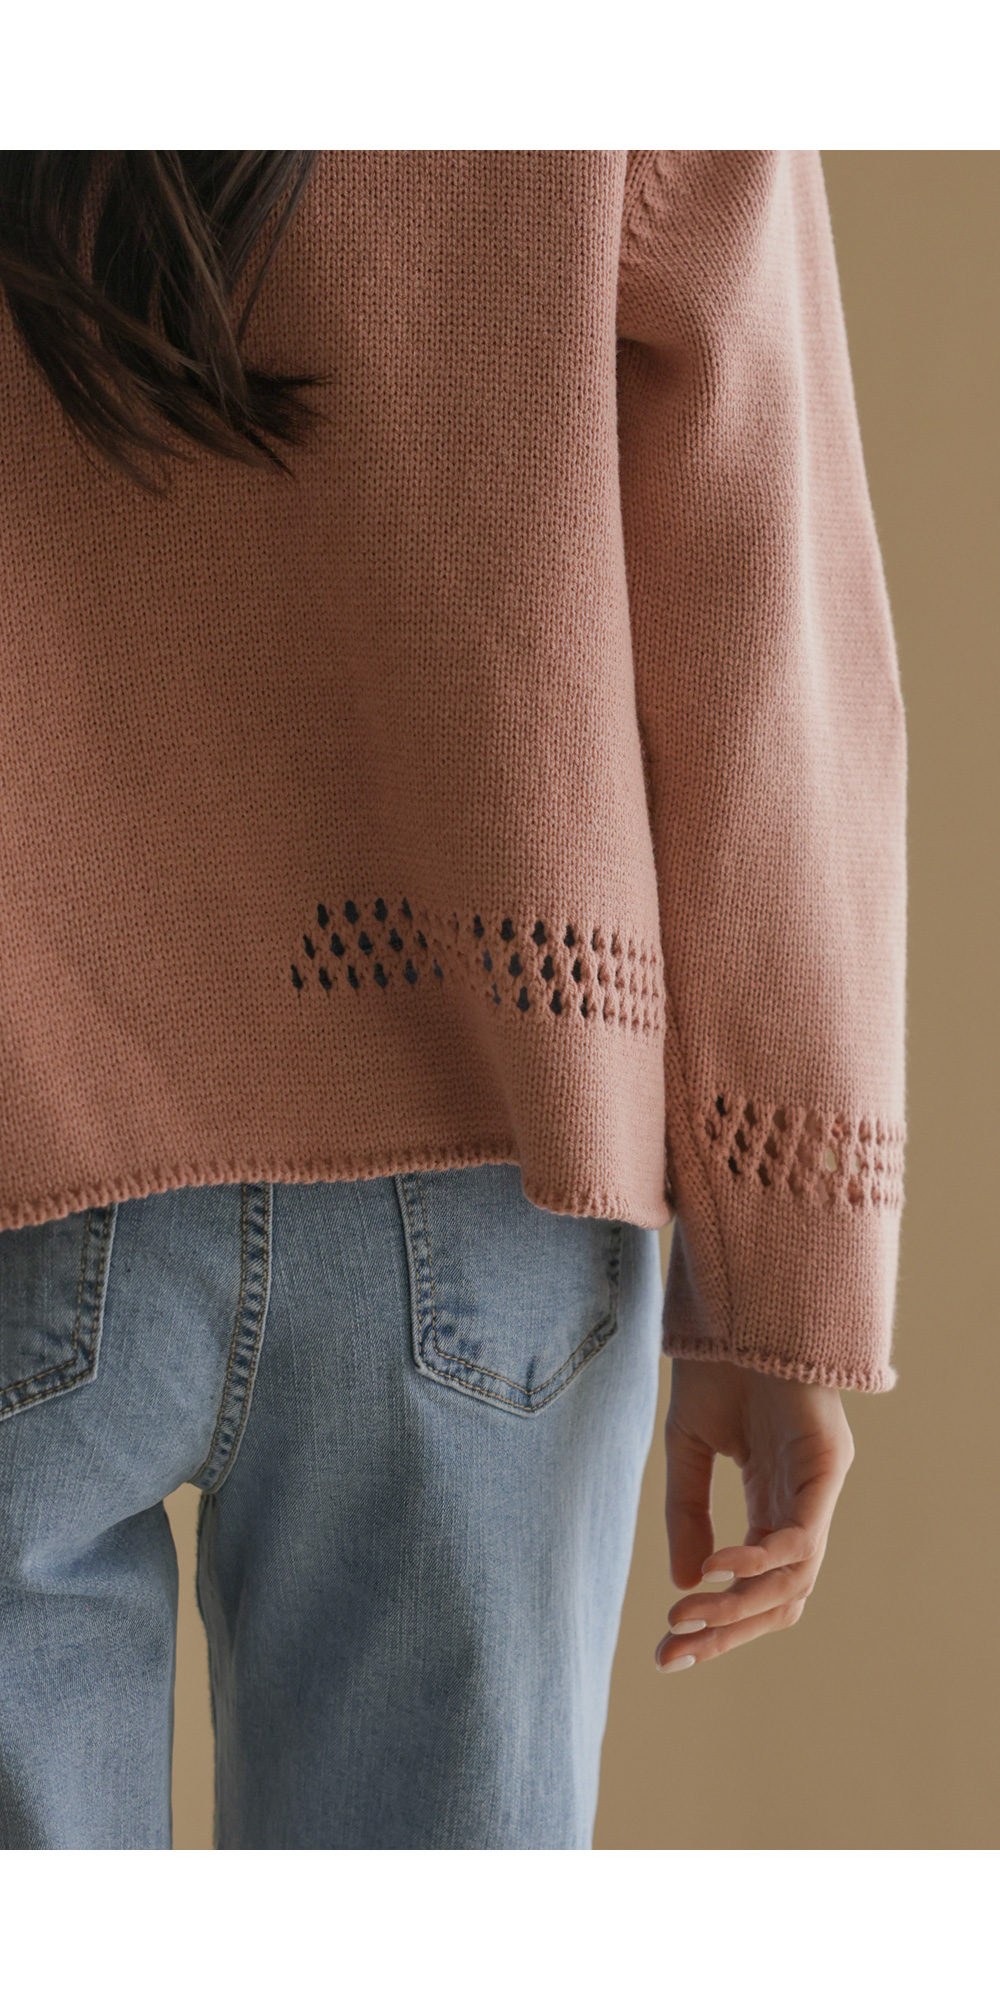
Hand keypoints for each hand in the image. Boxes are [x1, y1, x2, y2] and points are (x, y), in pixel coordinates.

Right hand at [655, 1356, 855, 1673]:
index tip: (665, 1651)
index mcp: (770, 1502)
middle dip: (726, 1633)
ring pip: (796, 1579)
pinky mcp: (829, 1465)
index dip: (715, 1624)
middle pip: (780, 1598)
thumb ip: (688, 1513)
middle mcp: (801, 1503)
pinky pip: (802, 1534)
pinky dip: (763, 1559)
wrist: (740, 1303)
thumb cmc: (718, 1366)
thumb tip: (687, 1584)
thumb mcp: (687, 1448)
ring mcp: (818, 1487)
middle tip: (672, 1653)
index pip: (753, 1585)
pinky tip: (719, 1565)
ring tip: (687, 1617)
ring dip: (740, 1607)